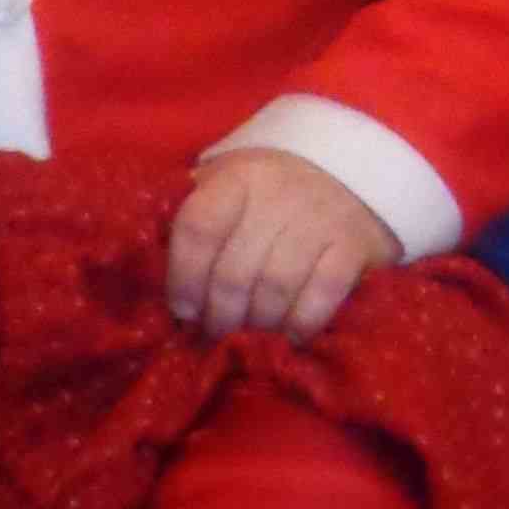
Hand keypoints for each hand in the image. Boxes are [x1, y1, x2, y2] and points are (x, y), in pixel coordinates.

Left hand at [165, 147, 399, 341]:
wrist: (351, 171)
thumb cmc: (273, 190)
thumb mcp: (230, 184)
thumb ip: (198, 218)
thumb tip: (153, 272)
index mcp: (239, 177)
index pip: (198, 228)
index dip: (182, 277)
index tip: (181, 308)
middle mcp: (279, 194)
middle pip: (234, 272)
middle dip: (218, 315)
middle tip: (214, 333)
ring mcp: (321, 219)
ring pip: (275, 288)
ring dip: (256, 324)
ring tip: (248, 336)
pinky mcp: (355, 245)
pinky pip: (322, 296)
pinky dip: (301, 324)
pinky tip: (290, 335)